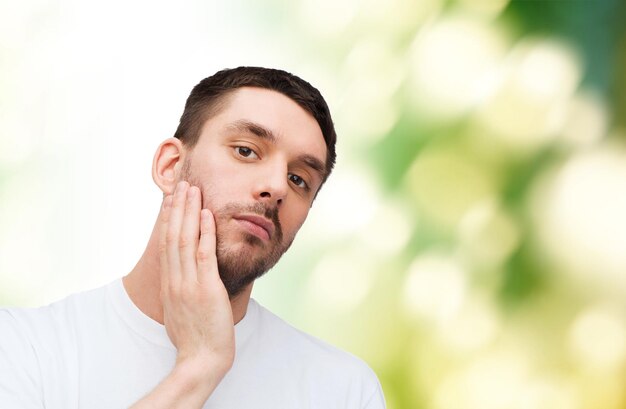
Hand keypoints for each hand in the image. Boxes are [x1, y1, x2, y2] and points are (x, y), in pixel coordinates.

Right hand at [159, 181, 234, 373]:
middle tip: (181, 184)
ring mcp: (188, 284)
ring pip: (185, 239)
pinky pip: (203, 254)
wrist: (201, 360)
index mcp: (168, 284)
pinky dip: (205, 232)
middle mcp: (174, 280)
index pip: (165, 244)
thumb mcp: (179, 311)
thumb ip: (179, 292)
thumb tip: (181, 280)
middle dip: (176, 207)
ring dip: (189, 212)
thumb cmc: (194, 338)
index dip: (168, 219)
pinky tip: (207, 214)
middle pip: (172, 236)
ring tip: (192, 190)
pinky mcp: (206, 289)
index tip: (170, 200)